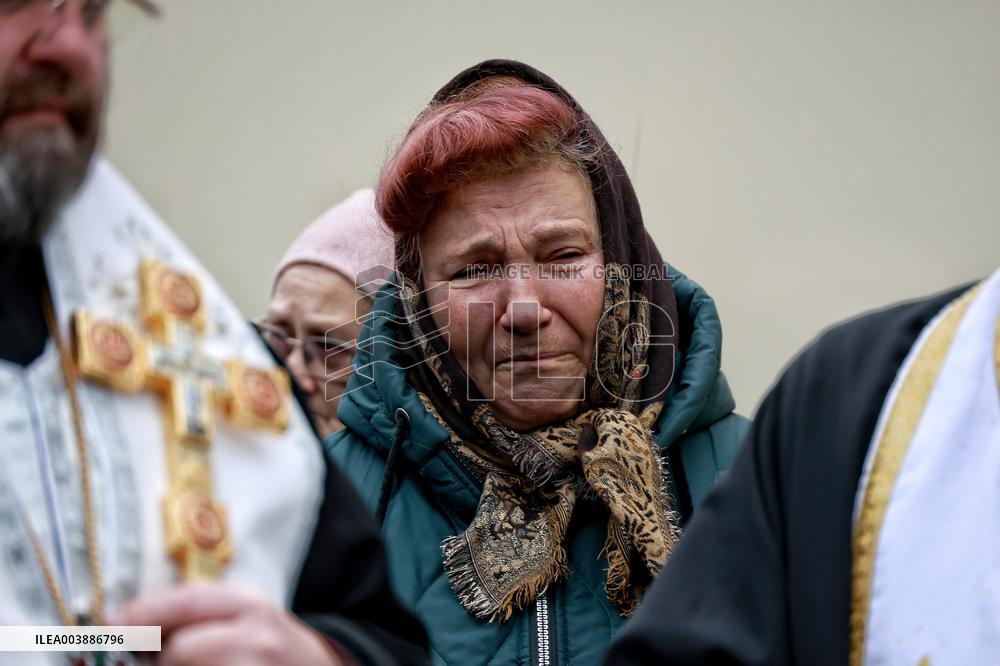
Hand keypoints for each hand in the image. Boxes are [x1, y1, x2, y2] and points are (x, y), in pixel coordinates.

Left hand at [114, 582, 342, 665]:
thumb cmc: (274, 647)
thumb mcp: (248, 618)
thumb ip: (203, 615)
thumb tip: (132, 623)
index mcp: (251, 604)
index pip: (188, 602)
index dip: (144, 612)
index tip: (110, 622)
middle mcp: (257, 634)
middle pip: (182, 648)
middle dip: (162, 659)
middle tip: (159, 659)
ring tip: (192, 663)